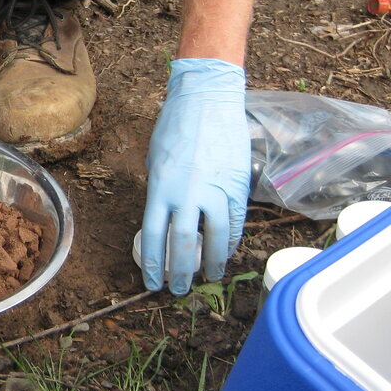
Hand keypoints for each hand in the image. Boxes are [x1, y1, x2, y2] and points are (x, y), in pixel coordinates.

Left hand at [141, 58, 249, 294]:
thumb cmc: (176, 128)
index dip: (153, 264)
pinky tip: (227, 251)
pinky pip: (236, 221)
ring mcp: (215, 190)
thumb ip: (161, 192)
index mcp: (159, 188)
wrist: (207, 100)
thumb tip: (166, 219)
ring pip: (215, 238)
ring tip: (210, 277)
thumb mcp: (156, 162)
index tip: (153, 282)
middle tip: (180, 289)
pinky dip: (232, 240)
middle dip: (180, 272)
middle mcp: (186, 193)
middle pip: (183, 244)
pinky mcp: (238, 185)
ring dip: (212, 263)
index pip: (152, 236)